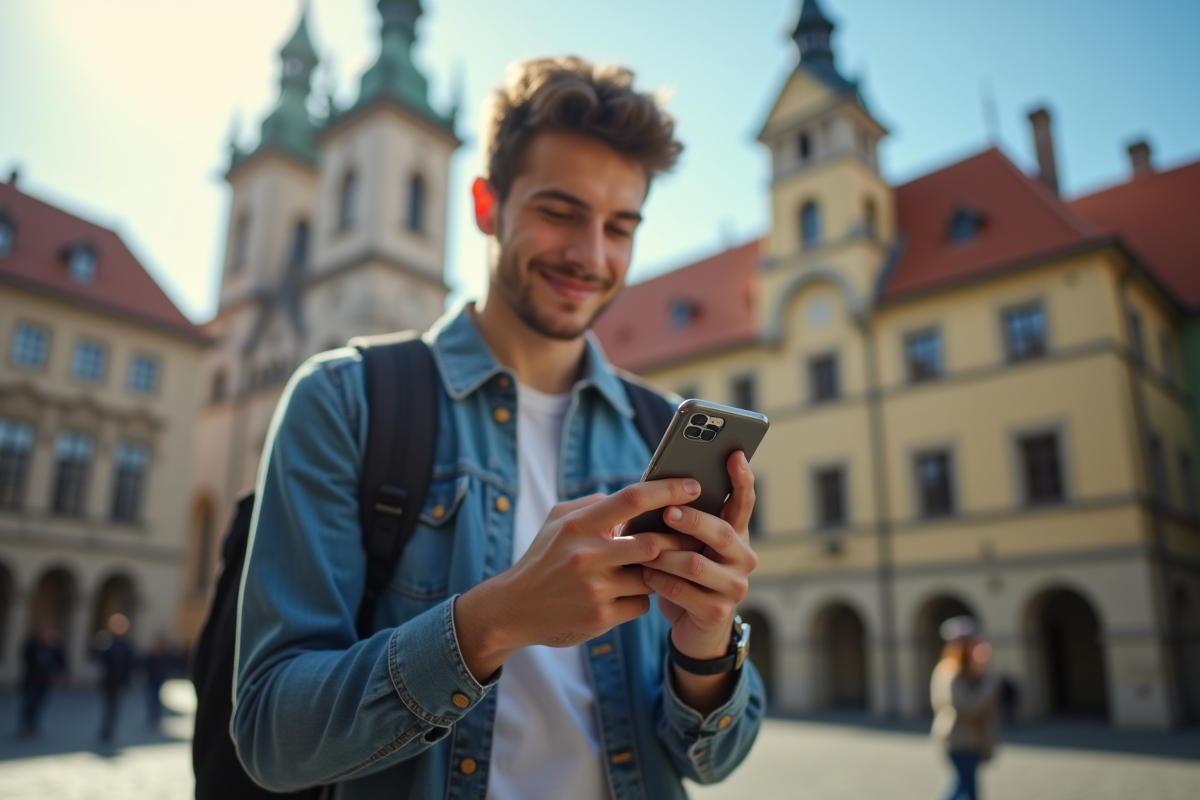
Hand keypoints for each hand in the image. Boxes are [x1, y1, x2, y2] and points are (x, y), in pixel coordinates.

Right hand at [455, 478, 701, 680]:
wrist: (513, 609)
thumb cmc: (543, 558)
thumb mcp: (558, 521)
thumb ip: (594, 504)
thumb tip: (635, 497)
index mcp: (579, 525)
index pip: (632, 499)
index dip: (668, 490)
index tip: (693, 486)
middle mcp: (587, 556)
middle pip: (652, 543)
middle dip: (675, 540)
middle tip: (689, 537)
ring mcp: (595, 589)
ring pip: (651, 576)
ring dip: (658, 571)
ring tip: (658, 565)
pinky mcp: (600, 618)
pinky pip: (641, 604)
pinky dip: (641, 597)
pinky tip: (629, 593)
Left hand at [640, 451, 758, 711]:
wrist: (692, 628)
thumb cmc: (683, 575)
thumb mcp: (687, 544)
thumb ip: (682, 519)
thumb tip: (659, 485)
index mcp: (736, 534)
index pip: (744, 501)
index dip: (741, 478)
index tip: (733, 454)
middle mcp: (743, 557)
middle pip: (720, 531)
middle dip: (692, 520)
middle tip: (668, 512)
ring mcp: (735, 586)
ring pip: (695, 563)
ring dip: (664, 556)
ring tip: (643, 552)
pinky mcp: (718, 611)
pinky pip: (682, 591)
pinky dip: (659, 581)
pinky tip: (645, 576)